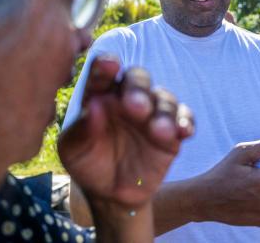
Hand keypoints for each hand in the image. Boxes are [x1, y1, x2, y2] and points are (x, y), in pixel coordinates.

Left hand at [58, 56, 193, 210]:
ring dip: (164, 111)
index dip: (106, 66)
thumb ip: (82, 129)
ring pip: (164, 98)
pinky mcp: (171, 131)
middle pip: (137, 78)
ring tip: (159, 131)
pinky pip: (184, 118)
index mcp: (100, 94)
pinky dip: (185, 122)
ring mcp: (152, 112)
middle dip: (138, 88)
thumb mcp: (74, 150)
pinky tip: (183, 131)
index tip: (109, 65)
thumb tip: (93, 107)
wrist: (110, 193)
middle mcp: (127, 96)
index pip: (102, 73)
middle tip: (136, 107)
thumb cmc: (87, 163)